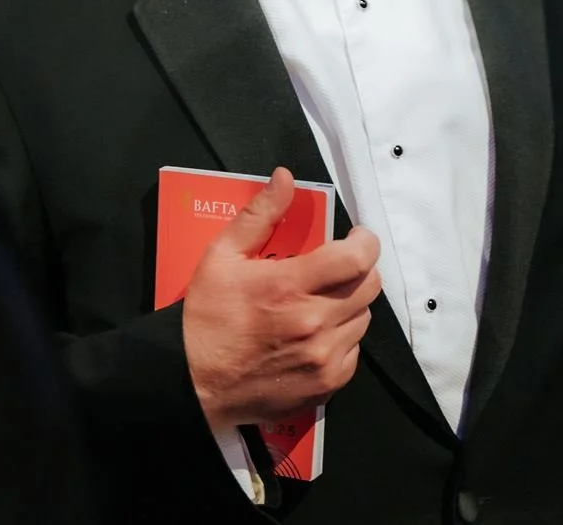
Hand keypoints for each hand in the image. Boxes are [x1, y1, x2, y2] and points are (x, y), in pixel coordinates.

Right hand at [182, 168, 382, 428]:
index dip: (364, 241)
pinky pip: (354, 351)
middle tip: (336, 268)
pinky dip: (342, 339)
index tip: (355, 238)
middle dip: (358, 270)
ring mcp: (324, 358)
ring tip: (321, 302)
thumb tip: (285, 178)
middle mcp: (315, 323)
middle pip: (369, 285)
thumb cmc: (206, 318)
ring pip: (363, 318)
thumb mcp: (221, 257)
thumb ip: (259, 215)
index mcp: (290, 286)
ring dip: (349, 304)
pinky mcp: (327, 385)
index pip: (358, 257)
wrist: (193, 385)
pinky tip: (317, 335)